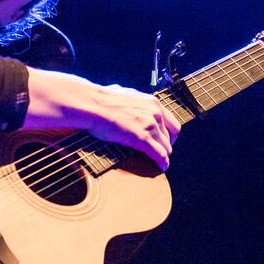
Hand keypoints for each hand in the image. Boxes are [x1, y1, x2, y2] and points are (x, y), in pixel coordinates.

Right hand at [24, 69, 181, 171]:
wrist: (92, 104)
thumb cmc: (101, 100)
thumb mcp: (124, 95)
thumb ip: (133, 102)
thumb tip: (126, 100)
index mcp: (152, 103)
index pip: (171, 122)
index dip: (169, 135)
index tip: (163, 140)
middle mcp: (155, 113)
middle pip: (171, 136)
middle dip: (167, 145)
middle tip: (159, 152)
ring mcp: (150, 125)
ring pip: (166, 147)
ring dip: (163, 156)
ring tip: (158, 163)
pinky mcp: (142, 138)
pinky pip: (159, 154)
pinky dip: (162, 162)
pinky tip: (161, 167)